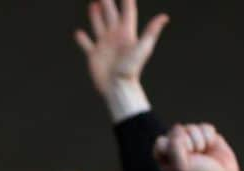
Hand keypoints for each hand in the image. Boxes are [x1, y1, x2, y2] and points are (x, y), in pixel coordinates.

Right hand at [74, 0, 167, 115]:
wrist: (119, 89)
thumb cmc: (131, 70)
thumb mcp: (143, 48)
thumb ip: (151, 31)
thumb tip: (164, 17)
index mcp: (126, 32)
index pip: (127, 10)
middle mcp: (115, 36)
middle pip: (110, 14)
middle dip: (107, 2)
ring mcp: (104, 45)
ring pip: (98, 25)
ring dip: (95, 15)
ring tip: (94, 5)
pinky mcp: (94, 56)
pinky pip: (86, 44)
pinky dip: (82, 39)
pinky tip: (79, 34)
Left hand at [154, 123, 241, 170]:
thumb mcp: (182, 166)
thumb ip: (174, 146)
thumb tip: (178, 127)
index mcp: (163, 157)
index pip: (161, 142)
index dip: (174, 149)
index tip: (183, 161)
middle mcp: (175, 147)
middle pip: (177, 131)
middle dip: (189, 144)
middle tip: (195, 159)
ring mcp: (190, 140)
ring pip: (192, 128)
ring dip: (200, 142)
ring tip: (203, 155)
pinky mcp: (204, 136)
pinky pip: (205, 127)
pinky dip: (209, 137)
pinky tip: (210, 148)